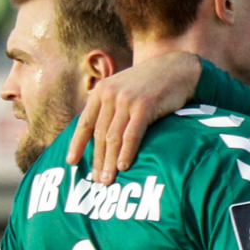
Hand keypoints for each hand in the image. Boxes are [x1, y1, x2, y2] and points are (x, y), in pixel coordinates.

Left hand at [66, 52, 203, 183]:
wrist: (178, 69)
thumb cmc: (153, 84)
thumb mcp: (126, 89)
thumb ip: (112, 106)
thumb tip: (104, 131)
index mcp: (102, 92)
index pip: (85, 122)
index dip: (77, 144)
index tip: (71, 162)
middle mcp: (110, 95)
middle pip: (99, 134)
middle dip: (97, 159)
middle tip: (97, 180)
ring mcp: (126, 100)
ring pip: (113, 137)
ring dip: (109, 161)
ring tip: (108, 179)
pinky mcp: (144, 106)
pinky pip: (132, 134)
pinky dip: (126, 152)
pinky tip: (123, 166)